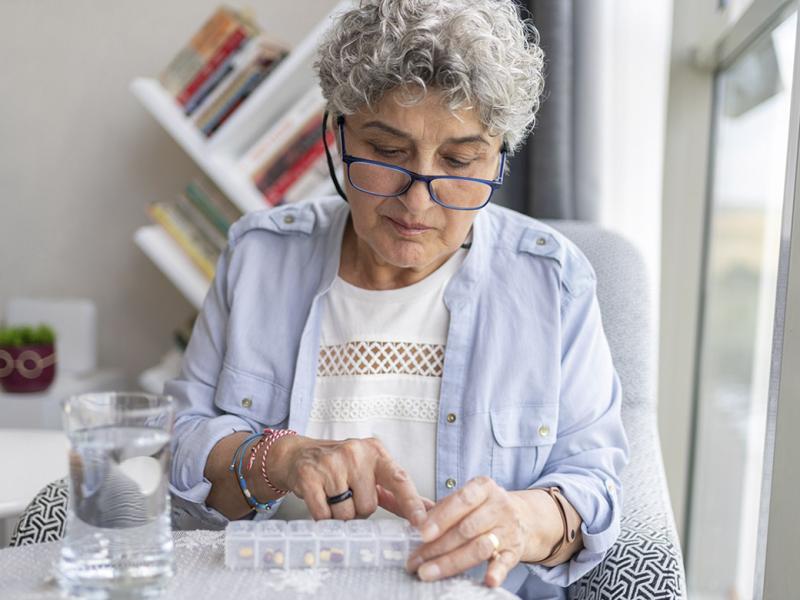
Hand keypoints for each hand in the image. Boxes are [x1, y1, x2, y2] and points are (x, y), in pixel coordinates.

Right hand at [267, 435, 427, 525]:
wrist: (298, 454)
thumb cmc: (341, 466)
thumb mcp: (371, 471)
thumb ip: (399, 493)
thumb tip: (431, 509)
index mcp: (376, 452)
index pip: (399, 479)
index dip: (412, 503)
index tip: (422, 522)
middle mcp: (355, 453)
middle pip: (368, 506)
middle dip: (358, 509)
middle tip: (347, 493)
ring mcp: (331, 463)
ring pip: (346, 513)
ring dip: (340, 513)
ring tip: (332, 494)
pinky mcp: (309, 476)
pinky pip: (324, 515)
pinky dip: (322, 516)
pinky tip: (320, 498)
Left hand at [406, 476, 560, 586]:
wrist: (522, 517)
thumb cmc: (482, 508)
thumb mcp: (465, 499)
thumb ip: (439, 508)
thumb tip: (407, 516)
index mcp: (483, 487)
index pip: (462, 501)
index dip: (441, 518)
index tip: (421, 533)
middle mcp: (498, 506)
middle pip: (466, 528)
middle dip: (437, 547)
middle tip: (415, 561)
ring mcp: (508, 529)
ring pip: (479, 547)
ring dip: (451, 562)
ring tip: (429, 572)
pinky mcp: (515, 551)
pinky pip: (505, 562)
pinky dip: (496, 572)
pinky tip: (487, 581)